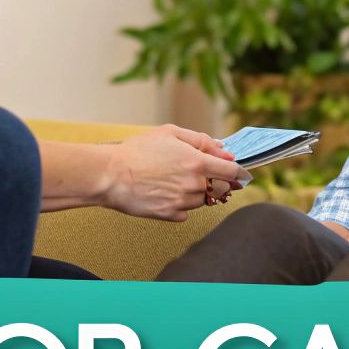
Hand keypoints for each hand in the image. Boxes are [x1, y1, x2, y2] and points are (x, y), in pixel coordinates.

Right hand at [105, 125, 245, 221]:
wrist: (110, 175)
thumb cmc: (137, 151)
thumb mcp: (170, 133)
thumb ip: (201, 140)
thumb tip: (224, 150)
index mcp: (197, 162)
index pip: (232, 172)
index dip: (238, 172)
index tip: (238, 173)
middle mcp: (193, 184)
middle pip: (219, 189)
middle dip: (214, 182)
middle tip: (195, 174)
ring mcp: (182, 202)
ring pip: (201, 201)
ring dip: (194, 193)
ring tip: (171, 181)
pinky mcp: (169, 215)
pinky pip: (185, 214)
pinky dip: (180, 206)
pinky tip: (164, 194)